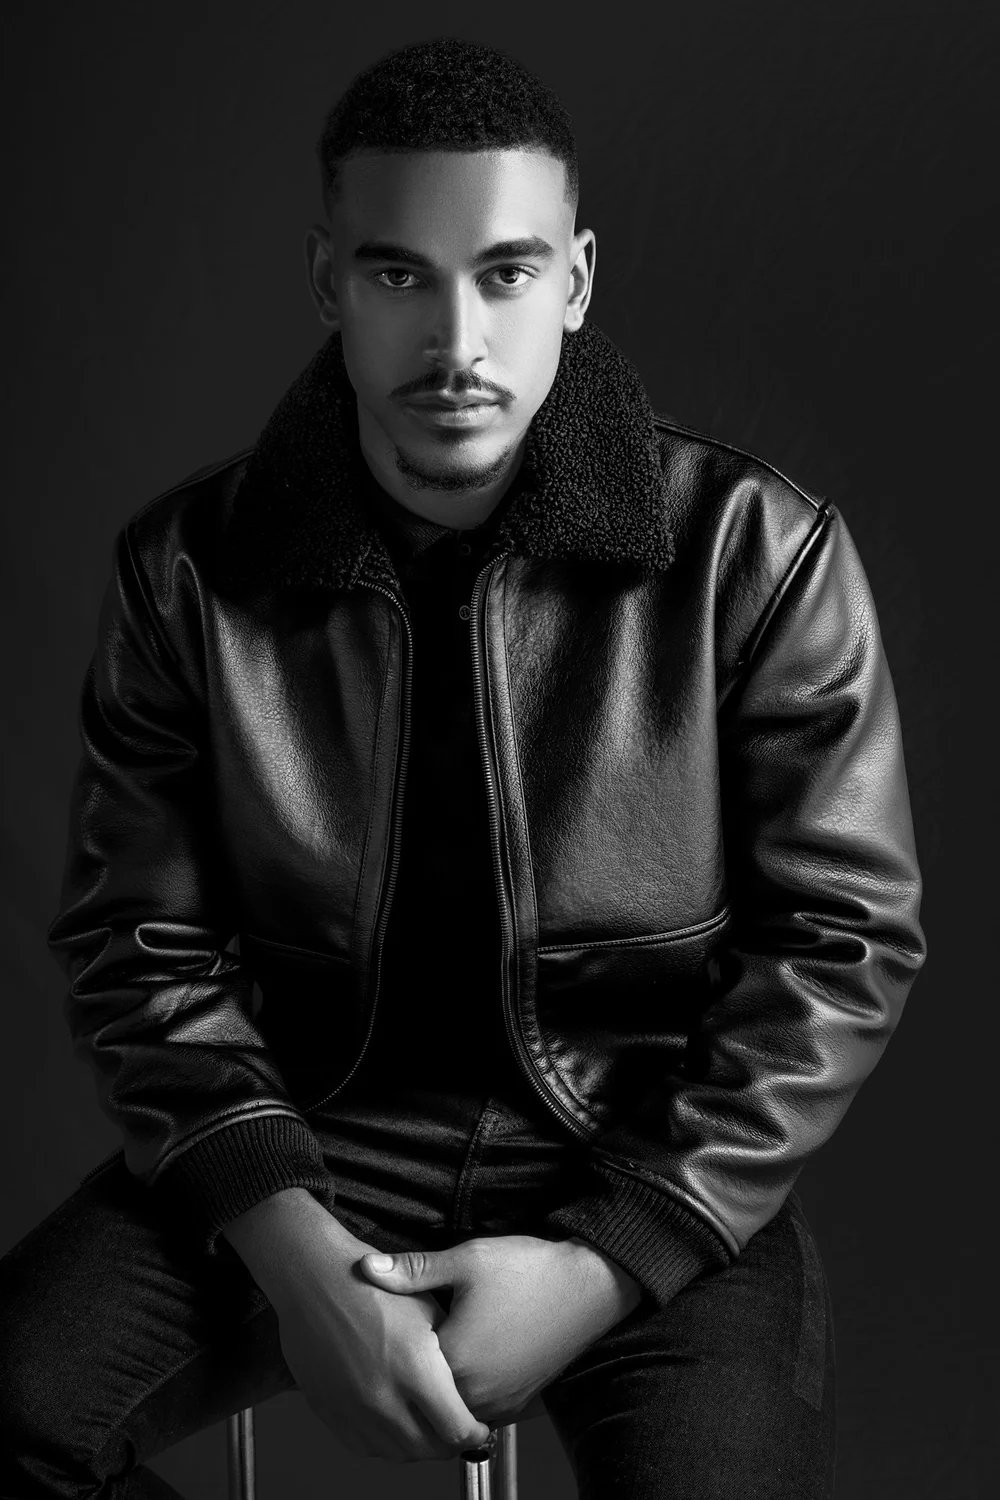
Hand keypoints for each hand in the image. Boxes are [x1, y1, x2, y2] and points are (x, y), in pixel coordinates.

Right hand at [221, 1190, 490, 1462]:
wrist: (314, 1278)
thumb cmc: (374, 1285)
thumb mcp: (427, 1309)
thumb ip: (449, 1357)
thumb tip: (467, 1389)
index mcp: (414, 1367)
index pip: (455, 1429)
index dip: (474, 1432)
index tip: (480, 1427)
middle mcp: (382, 1396)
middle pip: (427, 1449)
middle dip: (448, 1443)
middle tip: (455, 1428)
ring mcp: (352, 1407)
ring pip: (396, 1453)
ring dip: (417, 1446)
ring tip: (426, 1426)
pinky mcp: (329, 1409)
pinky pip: (364, 1445)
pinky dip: (385, 1442)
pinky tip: (393, 1423)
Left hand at [357, 1233, 643, 1424]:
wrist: (589, 1283)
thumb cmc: (528, 1269)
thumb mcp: (466, 1260)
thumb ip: (412, 1271)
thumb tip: (365, 1267)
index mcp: (455, 1360)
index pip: (405, 1365)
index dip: (396, 1341)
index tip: (392, 1321)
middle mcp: (477, 1393)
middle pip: (428, 1390)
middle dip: (418, 1366)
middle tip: (414, 1333)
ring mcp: (502, 1402)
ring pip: (455, 1403)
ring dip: (446, 1380)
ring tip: (446, 1342)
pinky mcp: (522, 1403)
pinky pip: (482, 1406)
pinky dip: (472, 1387)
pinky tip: (474, 1354)